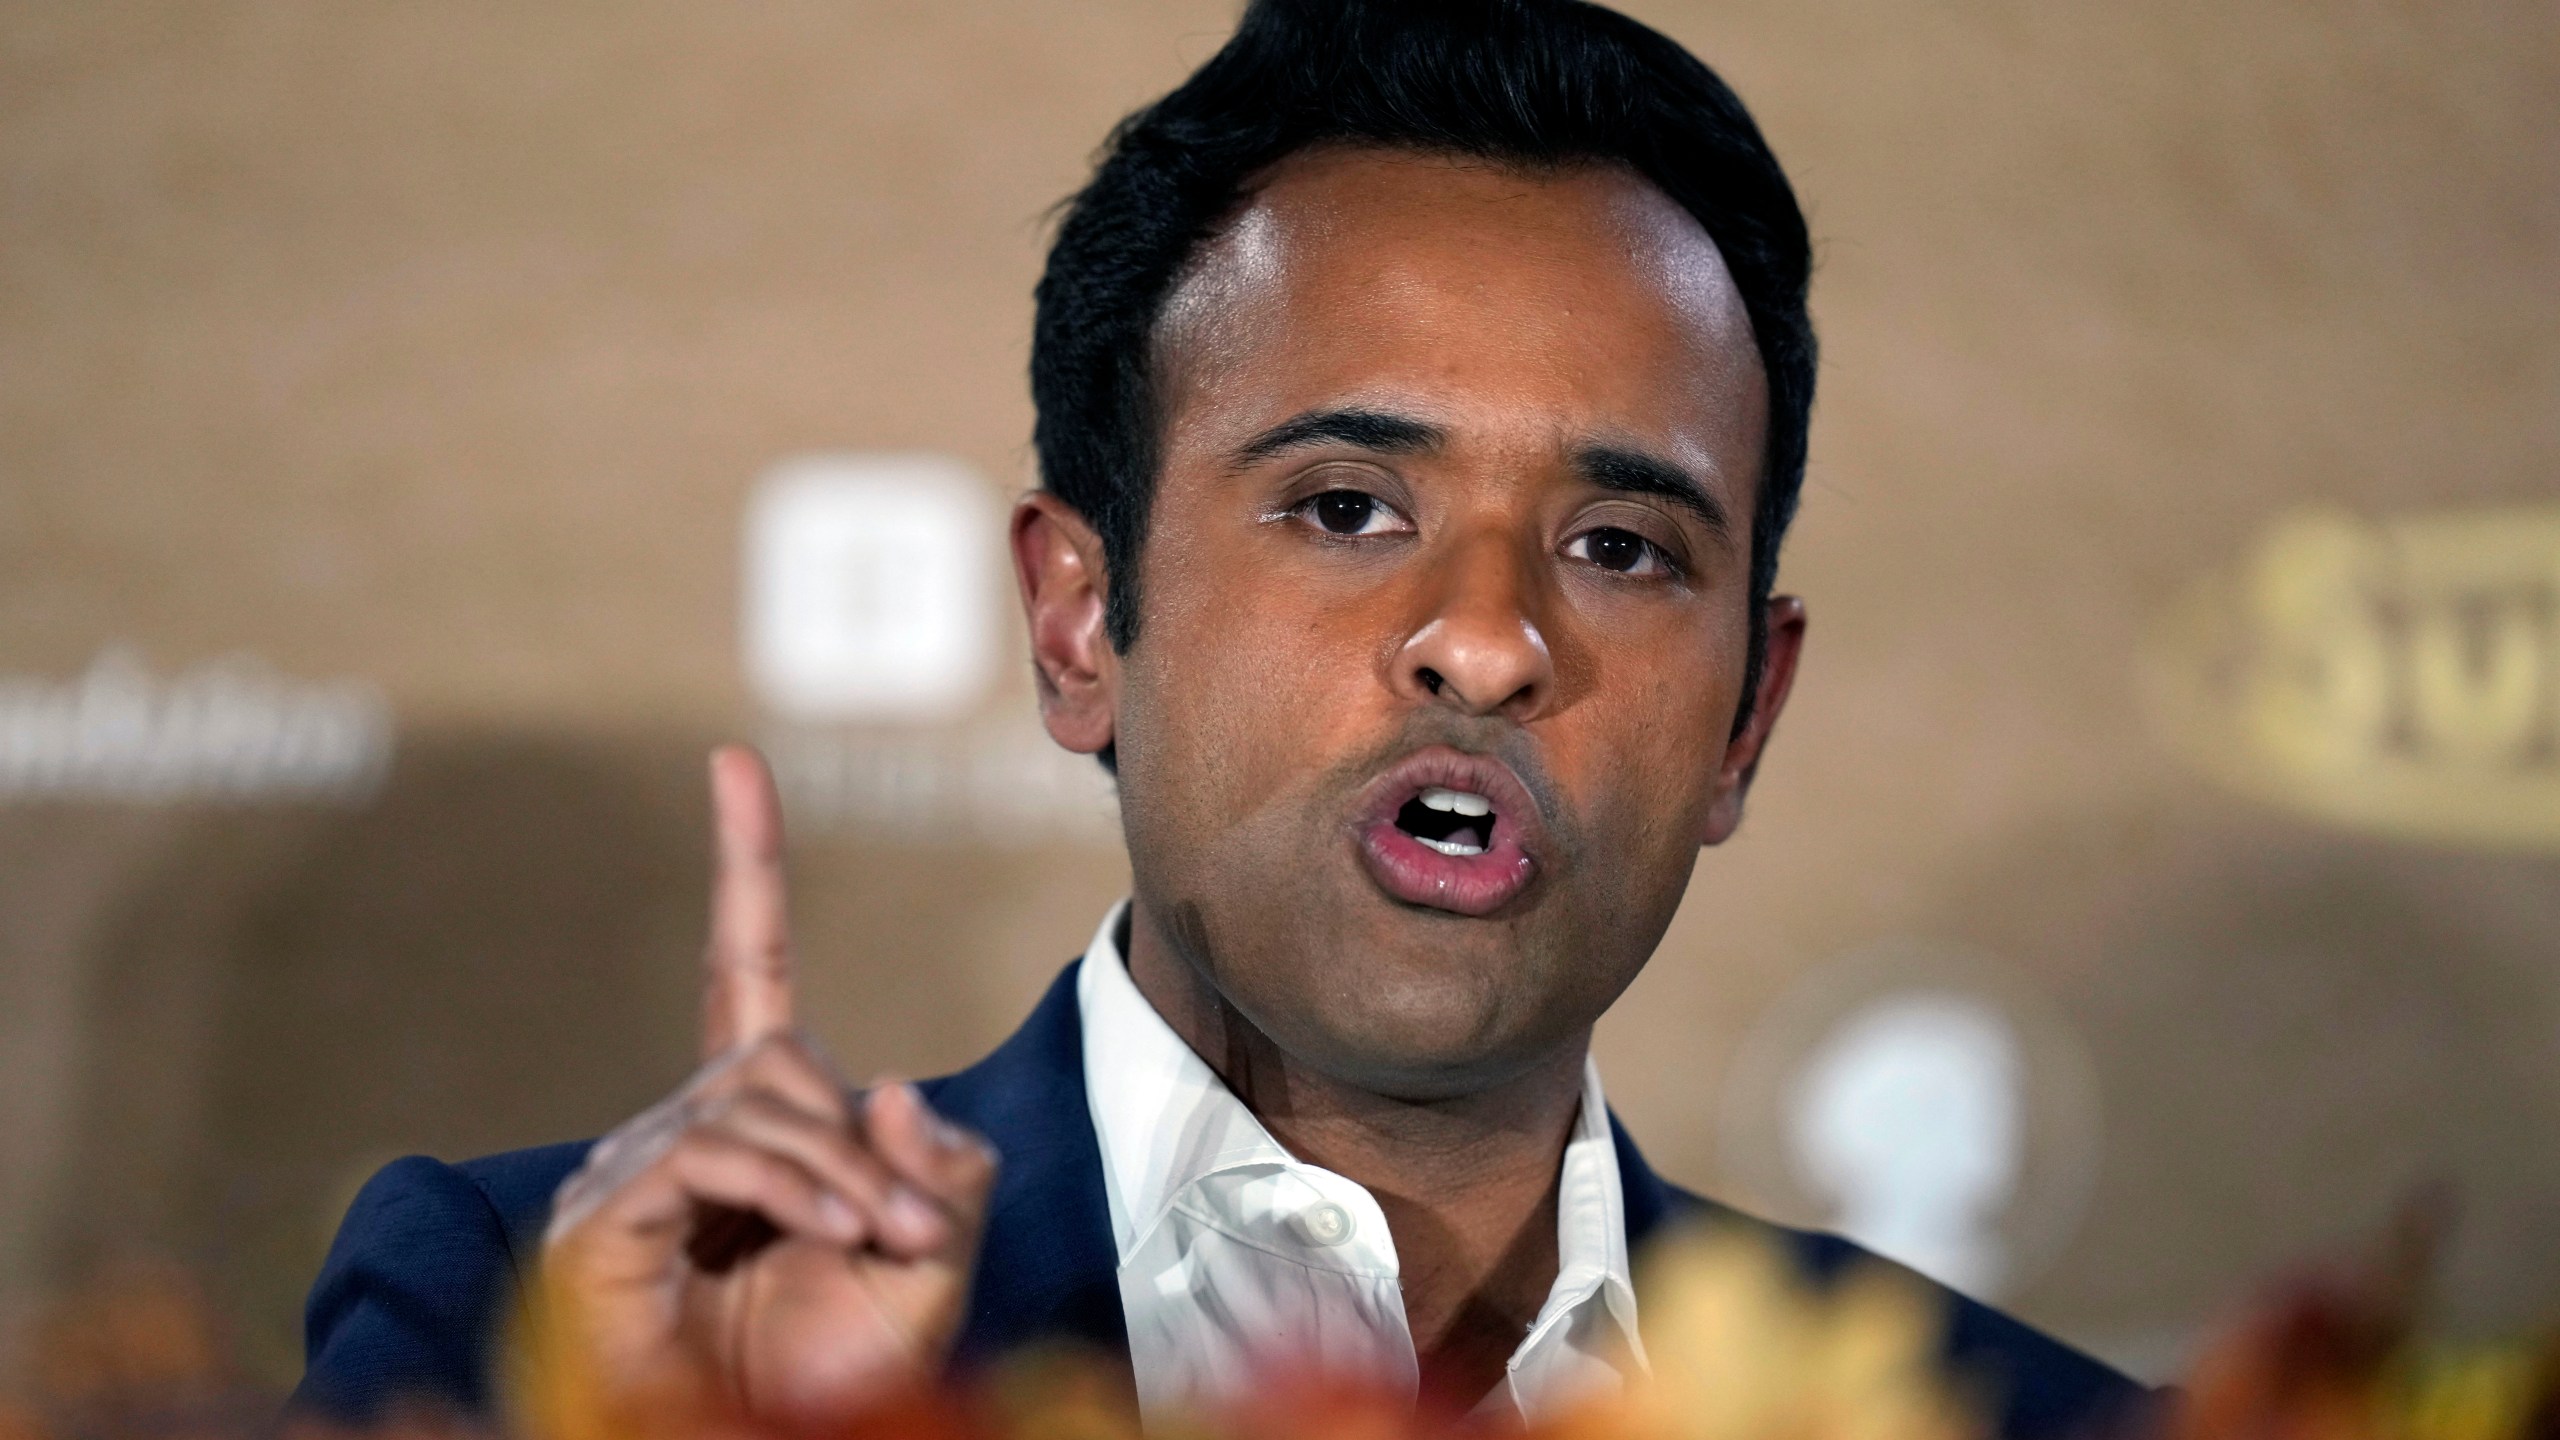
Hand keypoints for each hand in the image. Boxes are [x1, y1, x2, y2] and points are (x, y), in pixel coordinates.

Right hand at [539, 746, 996, 1425]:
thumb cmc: (833, 1378)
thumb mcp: (933, 1264)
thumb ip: (946, 1174)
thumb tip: (889, 1092)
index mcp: (759, 1124)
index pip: (747, 968)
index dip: (747, 868)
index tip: (734, 765)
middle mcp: (683, 1132)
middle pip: (778, 1061)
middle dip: (862, 1140)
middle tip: (918, 1230)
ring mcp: (631, 1176)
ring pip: (751, 1106)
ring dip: (840, 1174)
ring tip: (887, 1244)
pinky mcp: (597, 1222)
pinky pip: (708, 1155)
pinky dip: (787, 1186)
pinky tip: (830, 1232)